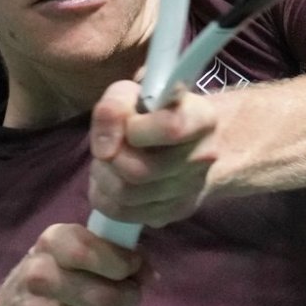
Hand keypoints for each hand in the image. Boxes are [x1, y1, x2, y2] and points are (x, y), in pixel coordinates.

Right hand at [0, 223, 142, 305]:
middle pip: (106, 296)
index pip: (92, 250)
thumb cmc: (54, 279)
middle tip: (130, 299)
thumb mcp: (75, 255)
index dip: (123, 263)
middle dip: (130, 299)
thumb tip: (149, 273)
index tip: (133, 270)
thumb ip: (114, 253)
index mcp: (52, 242)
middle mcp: (40, 274)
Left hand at [89, 80, 216, 227]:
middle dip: (108, 158)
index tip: (125, 123)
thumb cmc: (159, 109)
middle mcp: (202, 158)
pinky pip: (124, 214)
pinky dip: (105, 197)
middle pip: (139, 171)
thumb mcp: (137, 91)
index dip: (132, 128)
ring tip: (105, 162)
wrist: (195, 139)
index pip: (170, 129)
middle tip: (105, 147)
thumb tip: (103, 148)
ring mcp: (191, 190)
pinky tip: (110, 181)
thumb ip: (116, 105)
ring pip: (127, 195)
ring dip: (103, 177)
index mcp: (202, 119)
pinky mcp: (175, 212)